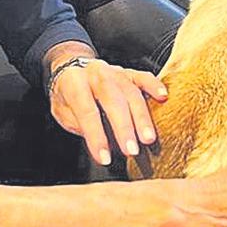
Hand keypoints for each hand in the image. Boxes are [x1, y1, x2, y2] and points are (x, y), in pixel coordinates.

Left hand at [47, 54, 166, 164]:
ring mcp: (114, 70)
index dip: (96, 136)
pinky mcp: (129, 72)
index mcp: (73, 82)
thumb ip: (81, 125)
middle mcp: (95, 73)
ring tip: (148, 139)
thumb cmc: (70, 96)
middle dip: (123, 127)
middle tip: (131, 151)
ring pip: (131, 91)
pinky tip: (163, 97)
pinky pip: (143, 77)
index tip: (104, 158)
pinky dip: (154, 86)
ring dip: (141, 117)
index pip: (86, 110)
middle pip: (112, 99)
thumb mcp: (64, 112)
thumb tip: (105, 145)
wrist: (73, 68)